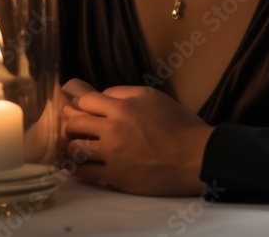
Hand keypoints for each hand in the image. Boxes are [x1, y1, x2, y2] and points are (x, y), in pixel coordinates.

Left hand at [62, 84, 214, 195]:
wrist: (196, 157)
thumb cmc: (180, 125)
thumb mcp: (155, 97)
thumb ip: (126, 93)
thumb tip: (103, 96)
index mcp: (124, 105)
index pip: (85, 101)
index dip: (82, 105)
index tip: (83, 112)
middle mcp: (114, 127)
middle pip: (74, 123)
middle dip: (72, 125)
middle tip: (76, 130)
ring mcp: (113, 153)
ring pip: (74, 148)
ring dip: (73, 148)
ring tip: (78, 149)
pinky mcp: (115, 175)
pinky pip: (83, 173)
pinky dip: (77, 169)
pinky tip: (80, 167)